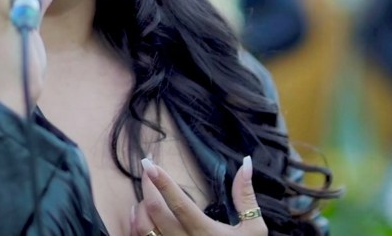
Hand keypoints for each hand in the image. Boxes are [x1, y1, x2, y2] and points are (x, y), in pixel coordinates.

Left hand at [132, 156, 266, 235]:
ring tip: (146, 194)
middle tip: (149, 170)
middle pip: (156, 213)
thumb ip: (246, 196)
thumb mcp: (253, 229)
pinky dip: (137, 226)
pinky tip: (141, 215)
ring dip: (141, 208)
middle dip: (148, 187)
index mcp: (207, 233)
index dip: (163, 184)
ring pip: (144, 229)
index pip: (180, 204)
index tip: (150, 164)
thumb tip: (246, 163)